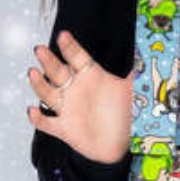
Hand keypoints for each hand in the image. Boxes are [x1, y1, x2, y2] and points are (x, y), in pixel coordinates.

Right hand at [26, 28, 134, 164]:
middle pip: (58, 72)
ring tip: (33, 73)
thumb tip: (147, 51)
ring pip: (48, 93)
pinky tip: (33, 111)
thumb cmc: (125, 114)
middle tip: (41, 50)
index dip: (70, 47)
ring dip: (39, 84)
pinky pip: (47, 123)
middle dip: (48, 61)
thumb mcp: (133, 91)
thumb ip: (137, 72)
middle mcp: (76, 89)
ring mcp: (68, 108)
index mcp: (91, 76)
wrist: (121, 144)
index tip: (63, 36)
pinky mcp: (64, 128)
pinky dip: (38, 118)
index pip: (78, 57)